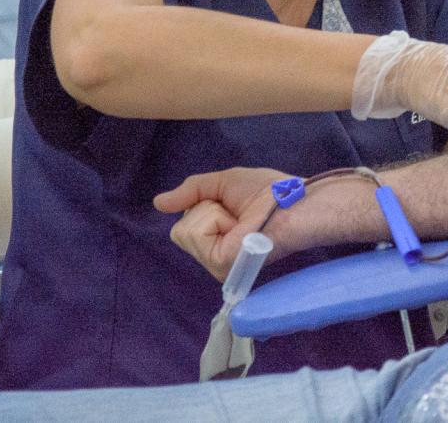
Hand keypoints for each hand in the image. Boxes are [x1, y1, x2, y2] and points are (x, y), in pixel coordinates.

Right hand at [155, 167, 288, 279]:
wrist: (290, 200)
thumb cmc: (267, 192)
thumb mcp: (222, 184)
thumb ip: (190, 192)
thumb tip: (157, 203)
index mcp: (216, 242)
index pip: (183, 225)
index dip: (202, 205)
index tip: (230, 205)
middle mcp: (214, 257)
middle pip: (179, 229)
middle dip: (205, 208)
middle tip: (236, 213)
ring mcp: (216, 264)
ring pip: (184, 230)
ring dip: (212, 213)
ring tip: (239, 220)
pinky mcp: (220, 264)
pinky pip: (194, 232)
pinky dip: (215, 218)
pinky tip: (238, 226)